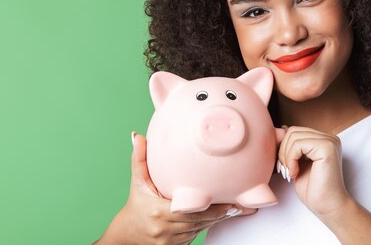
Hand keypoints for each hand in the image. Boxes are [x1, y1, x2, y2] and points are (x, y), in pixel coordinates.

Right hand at [96, 132, 254, 244]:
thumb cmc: (136, 206)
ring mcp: (174, 240)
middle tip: (243, 203)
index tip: (231, 202)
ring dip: (221, 218)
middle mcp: (168, 228)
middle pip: (202, 220)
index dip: (214, 208)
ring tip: (241, 208)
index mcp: (160, 212)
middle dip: (224, 212)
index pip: (193, 211)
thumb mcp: (137, 183)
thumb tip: (137, 136)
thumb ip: (139, 159)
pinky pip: (198, 233)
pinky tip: (226, 215)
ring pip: (203, 227)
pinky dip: (211, 224)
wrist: (128, 236)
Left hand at [277, 126, 349, 220]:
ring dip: (286, 156)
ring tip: (291, 172)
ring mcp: (329, 141)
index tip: (284, 166)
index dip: (283, 147)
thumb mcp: (298, 162)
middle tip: (285, 170)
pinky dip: (291, 159)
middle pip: (293, 131)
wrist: (327, 207)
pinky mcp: (327, 148)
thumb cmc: (313, 189)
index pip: (294, 131)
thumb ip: (293, 146)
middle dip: (283, 151)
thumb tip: (282, 128)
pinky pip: (298, 144)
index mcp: (323, 140)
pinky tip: (295, 173)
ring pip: (294, 136)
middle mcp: (329, 138)